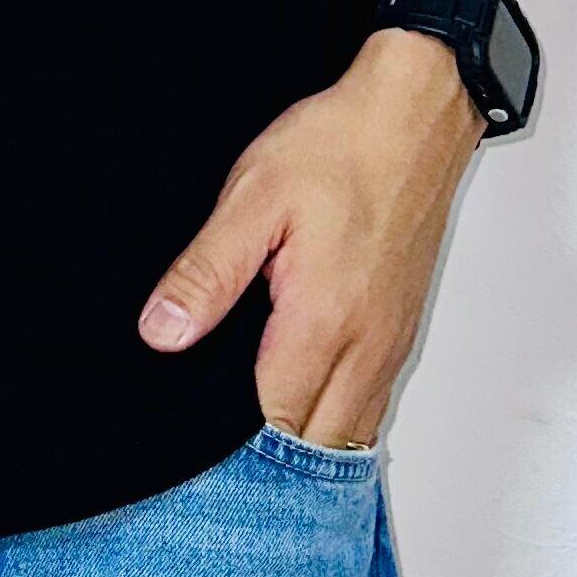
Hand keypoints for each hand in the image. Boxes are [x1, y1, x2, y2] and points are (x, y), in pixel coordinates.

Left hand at [136, 30, 481, 447]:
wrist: (414, 114)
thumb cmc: (338, 146)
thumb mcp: (252, 198)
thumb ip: (207, 273)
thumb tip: (161, 335)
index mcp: (323, 321)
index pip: (273, 424)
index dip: (230, 447)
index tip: (190, 445)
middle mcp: (367, 346)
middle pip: (317, 445)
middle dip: (269, 461)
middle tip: (212, 453)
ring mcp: (391, 341)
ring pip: (350, 431)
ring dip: (304, 443)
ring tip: (249, 441)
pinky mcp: (401, 328)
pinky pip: (370, 402)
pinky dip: (335, 419)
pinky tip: (298, 405)